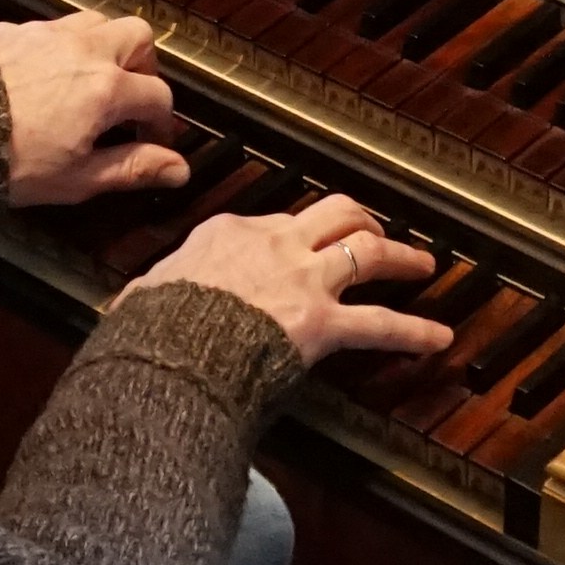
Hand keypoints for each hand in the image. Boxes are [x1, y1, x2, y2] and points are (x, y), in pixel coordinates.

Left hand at [0, 13, 185, 208]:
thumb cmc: (12, 162)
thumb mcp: (78, 178)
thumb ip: (132, 168)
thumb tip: (180, 169)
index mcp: (107, 88)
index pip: (158, 95)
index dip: (161, 122)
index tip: (151, 141)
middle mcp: (84, 50)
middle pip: (138, 36)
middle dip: (142, 65)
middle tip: (129, 98)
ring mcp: (48, 34)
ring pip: (96, 21)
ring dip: (104, 47)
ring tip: (91, 82)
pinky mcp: (13, 30)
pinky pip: (52, 28)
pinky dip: (61, 47)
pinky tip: (45, 77)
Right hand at [140, 190, 451, 369]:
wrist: (173, 350)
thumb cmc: (154, 327)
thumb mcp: (144, 296)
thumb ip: (147, 294)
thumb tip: (126, 305)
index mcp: (228, 234)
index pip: (272, 221)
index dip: (292, 230)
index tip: (300, 237)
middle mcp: (274, 244)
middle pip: (334, 214)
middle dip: (360, 219)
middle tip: (375, 228)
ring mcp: (304, 278)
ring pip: (367, 250)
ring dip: (400, 256)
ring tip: (424, 264)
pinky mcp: (324, 321)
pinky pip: (380, 324)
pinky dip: (414, 330)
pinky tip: (438, 336)